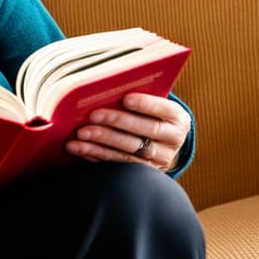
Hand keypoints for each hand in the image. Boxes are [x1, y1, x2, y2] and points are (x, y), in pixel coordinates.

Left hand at [66, 93, 190, 171]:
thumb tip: (106, 85)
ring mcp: (160, 159)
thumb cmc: (147, 114)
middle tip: (93, 116)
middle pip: (144, 131)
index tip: (126, 99)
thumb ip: (136, 95)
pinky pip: (118, 166)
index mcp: (177, 118)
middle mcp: (173, 140)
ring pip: (129, 151)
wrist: (158, 143)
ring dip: (101, 143)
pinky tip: (80, 148)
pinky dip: (96, 156)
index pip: (163, 109)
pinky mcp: (142, 173)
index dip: (146, 104)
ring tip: (81, 135)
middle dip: (117, 122)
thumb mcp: (150, 104)